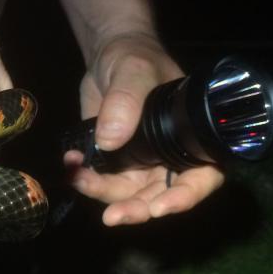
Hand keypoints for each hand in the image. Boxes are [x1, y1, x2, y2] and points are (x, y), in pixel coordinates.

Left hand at [66, 33, 224, 224]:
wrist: (107, 57)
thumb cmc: (135, 58)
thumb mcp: (133, 71)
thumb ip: (125, 100)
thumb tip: (109, 140)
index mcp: (191, 139)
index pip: (201, 178)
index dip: (184, 197)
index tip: (160, 208)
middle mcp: (169, 158)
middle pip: (160, 197)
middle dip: (136, 209)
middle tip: (112, 216)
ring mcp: (139, 164)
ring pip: (126, 195)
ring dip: (102, 194)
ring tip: (78, 176)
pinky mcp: (111, 163)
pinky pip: (100, 181)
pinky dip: (84, 179)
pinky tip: (70, 163)